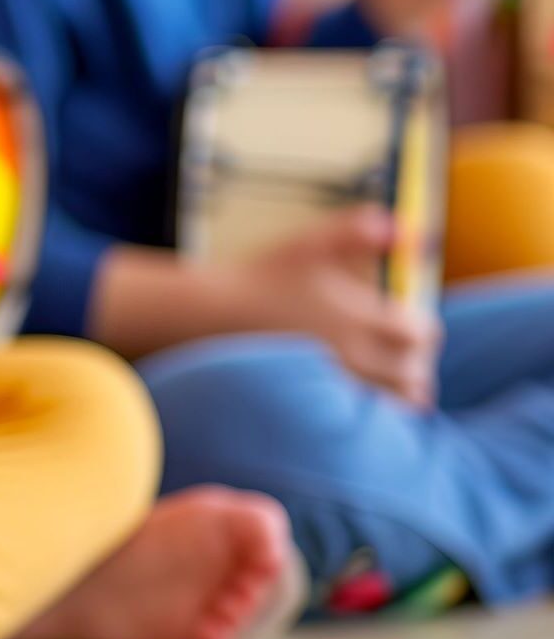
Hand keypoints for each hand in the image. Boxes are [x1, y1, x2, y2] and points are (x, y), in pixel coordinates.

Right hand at [227, 208, 440, 405]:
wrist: (217, 315)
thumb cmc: (264, 277)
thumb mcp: (310, 245)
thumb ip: (357, 232)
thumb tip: (404, 225)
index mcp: (358, 317)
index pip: (421, 333)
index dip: (422, 327)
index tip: (407, 319)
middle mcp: (354, 353)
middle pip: (415, 370)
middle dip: (417, 359)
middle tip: (402, 348)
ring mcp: (338, 380)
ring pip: (399, 398)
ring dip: (404, 386)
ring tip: (391, 373)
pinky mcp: (321, 398)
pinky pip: (370, 413)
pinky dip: (381, 405)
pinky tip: (367, 390)